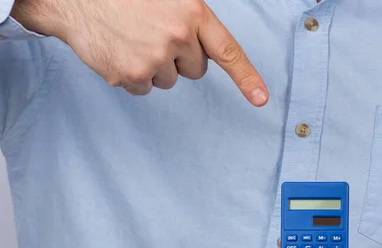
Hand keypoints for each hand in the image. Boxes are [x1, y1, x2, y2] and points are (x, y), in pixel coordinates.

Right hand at [11, 0, 267, 102]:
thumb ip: (192, 20)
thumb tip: (203, 49)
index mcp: (193, 13)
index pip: (228, 52)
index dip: (247, 78)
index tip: (261, 99)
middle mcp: (178, 37)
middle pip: (195, 70)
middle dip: (180, 59)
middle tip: (154, 34)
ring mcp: (154, 58)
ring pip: (169, 81)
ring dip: (155, 67)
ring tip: (133, 39)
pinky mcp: (131, 75)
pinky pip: (144, 89)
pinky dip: (133, 76)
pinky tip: (120, 51)